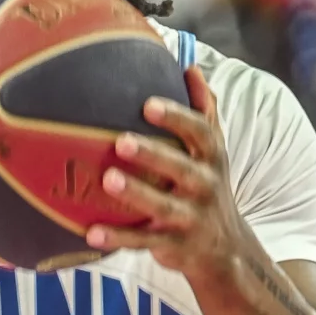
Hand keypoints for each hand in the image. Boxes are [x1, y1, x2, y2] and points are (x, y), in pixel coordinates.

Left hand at [85, 64, 240, 279]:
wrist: (226, 248)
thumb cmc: (207, 184)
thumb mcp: (214, 149)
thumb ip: (203, 110)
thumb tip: (189, 66)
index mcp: (211, 157)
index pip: (200, 132)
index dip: (177, 117)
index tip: (148, 104)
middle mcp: (204, 185)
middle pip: (182, 168)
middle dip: (153, 154)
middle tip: (120, 140)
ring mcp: (190, 218)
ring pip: (162, 206)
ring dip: (136, 193)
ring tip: (108, 180)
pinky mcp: (174, 245)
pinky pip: (144, 242)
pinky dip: (118, 239)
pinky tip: (90, 233)